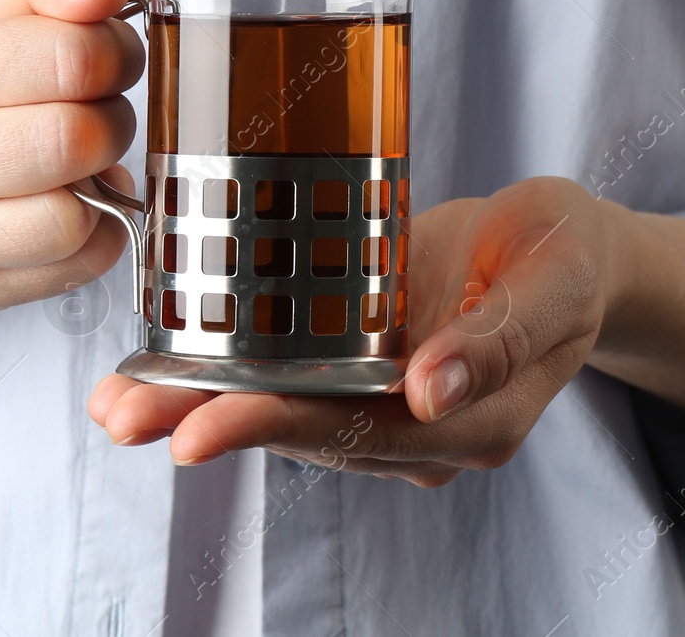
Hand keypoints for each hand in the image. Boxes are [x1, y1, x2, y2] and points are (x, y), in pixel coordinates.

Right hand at [0, 0, 144, 310]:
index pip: (62, 59)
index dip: (114, 52)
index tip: (111, 55)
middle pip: (68, 142)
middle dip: (110, 119)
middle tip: (100, 110)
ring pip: (70, 219)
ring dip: (104, 182)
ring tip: (83, 160)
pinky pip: (79, 266)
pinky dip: (100, 232)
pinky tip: (74, 204)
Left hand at [90, 178, 632, 486]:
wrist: (566, 252)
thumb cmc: (568, 258)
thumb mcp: (557, 279)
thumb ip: (498, 338)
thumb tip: (430, 393)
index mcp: (473, 419)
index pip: (362, 431)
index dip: (276, 427)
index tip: (199, 430)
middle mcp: (417, 425)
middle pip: (304, 430)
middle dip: (208, 421)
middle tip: (125, 414)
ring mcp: (385, 399)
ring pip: (282, 408)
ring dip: (196, 405)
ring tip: (116, 400)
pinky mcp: (357, 363)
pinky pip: (284, 375)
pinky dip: (218, 372)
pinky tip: (154, 367)